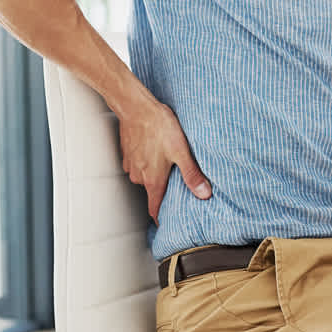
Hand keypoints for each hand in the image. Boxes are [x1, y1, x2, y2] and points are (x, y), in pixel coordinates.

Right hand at [118, 100, 211, 222]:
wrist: (136, 107)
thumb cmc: (159, 127)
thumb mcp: (181, 151)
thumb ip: (192, 174)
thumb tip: (204, 194)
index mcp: (153, 180)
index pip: (154, 209)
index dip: (160, 218)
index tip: (165, 224)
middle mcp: (139, 177)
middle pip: (152, 190)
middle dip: (162, 188)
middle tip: (174, 178)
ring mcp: (131, 165)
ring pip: (144, 176)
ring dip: (154, 172)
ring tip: (165, 160)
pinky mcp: (127, 154)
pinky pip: (138, 164)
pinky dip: (146, 160)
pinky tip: (155, 148)